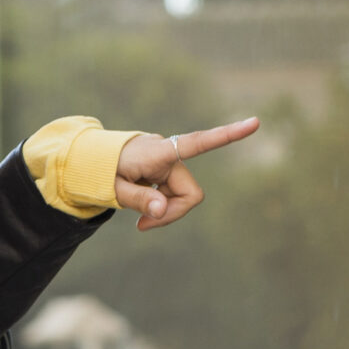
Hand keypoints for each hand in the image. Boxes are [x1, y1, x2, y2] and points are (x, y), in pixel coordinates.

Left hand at [115, 117, 258, 229]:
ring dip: (165, 212)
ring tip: (139, 220)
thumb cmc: (102, 172)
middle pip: (190, 194)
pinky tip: (144, 213)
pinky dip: (163, 208)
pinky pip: (175, 197)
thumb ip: (139, 199)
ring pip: (183, 199)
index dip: (227, 135)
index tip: (255, 122)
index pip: (197, 143)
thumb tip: (162, 210)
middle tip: (142, 226)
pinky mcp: (167, 171)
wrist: (93, 163)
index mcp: (158, 152)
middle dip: (172, 213)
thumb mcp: (115, 189)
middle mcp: (168, 154)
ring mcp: (169, 163)